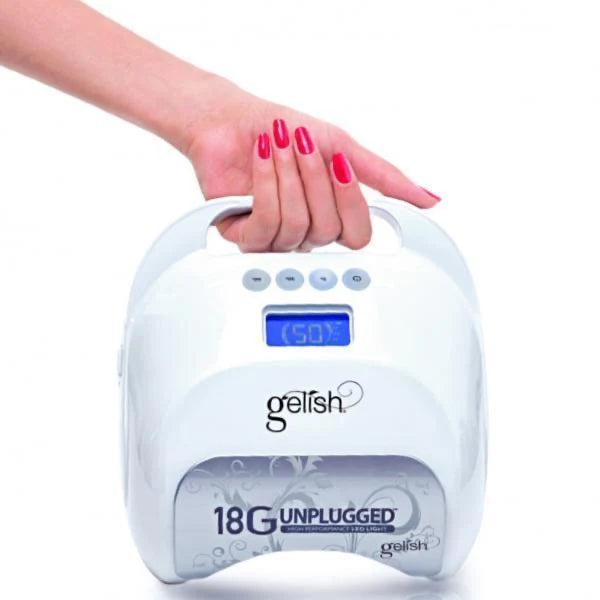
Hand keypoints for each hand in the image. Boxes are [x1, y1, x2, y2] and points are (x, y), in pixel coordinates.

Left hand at [184, 78, 440, 250]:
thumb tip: (429, 199)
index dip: (351, 203)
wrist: (233, 119)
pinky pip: (265, 228)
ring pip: (297, 228)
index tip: (340, 164)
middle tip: (300, 146)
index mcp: (332, 218)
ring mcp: (274, 238)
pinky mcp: (243, 236)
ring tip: (276, 146)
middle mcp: (305, 234)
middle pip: (327, 231)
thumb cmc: (284, 132)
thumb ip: (384, 178)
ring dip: (288, 177)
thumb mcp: (341, 148)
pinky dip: (266, 185)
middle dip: (314, 180)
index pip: (358, 238)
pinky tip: (261, 159)